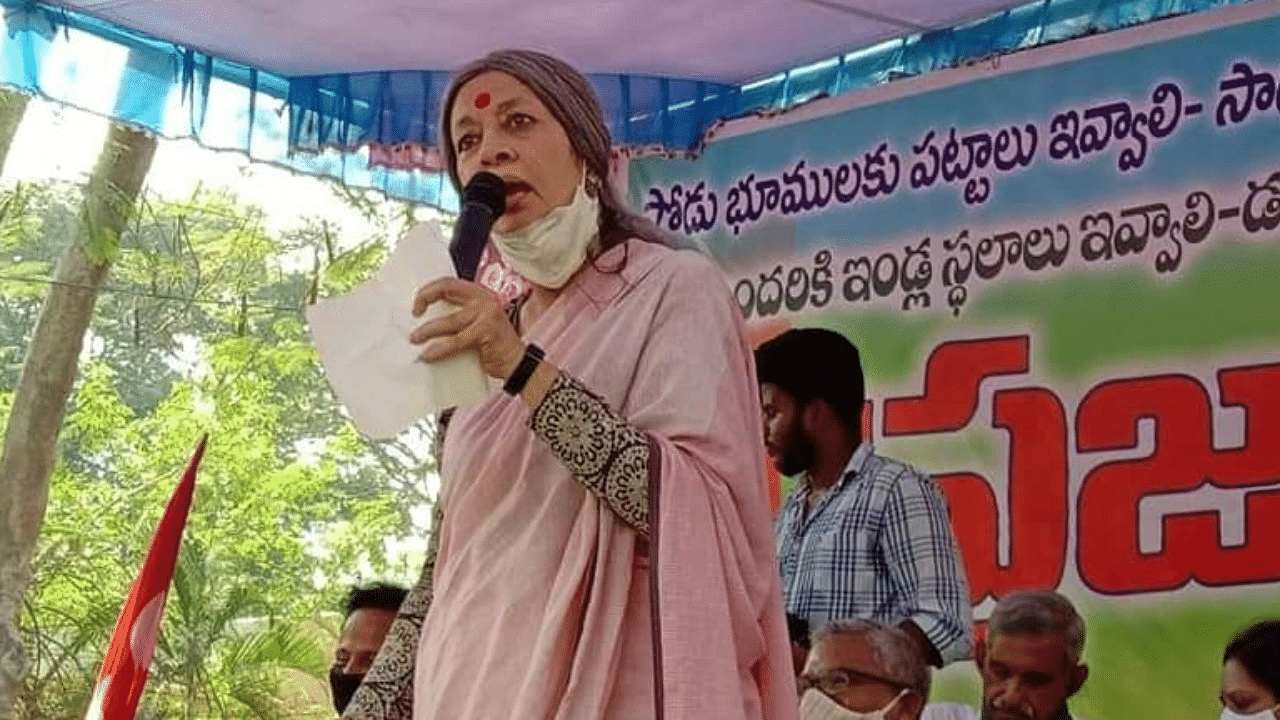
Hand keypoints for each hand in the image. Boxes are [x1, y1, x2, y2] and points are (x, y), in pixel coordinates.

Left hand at [409, 277, 523, 380]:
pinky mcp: (487, 332)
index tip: (417, 304)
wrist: (516, 363)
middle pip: (446, 289)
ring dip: (427, 330)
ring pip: (449, 321)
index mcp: (480, 293)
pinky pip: (456, 341)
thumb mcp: (476, 323)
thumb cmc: (493, 345)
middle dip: (425, 298)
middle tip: (413, 313)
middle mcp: (484, 299)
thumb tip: (426, 320)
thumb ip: (458, 316)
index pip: (449, 282)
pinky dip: (439, 349)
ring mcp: (487, 314)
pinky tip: (428, 355)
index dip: (429, 290)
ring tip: (415, 339)